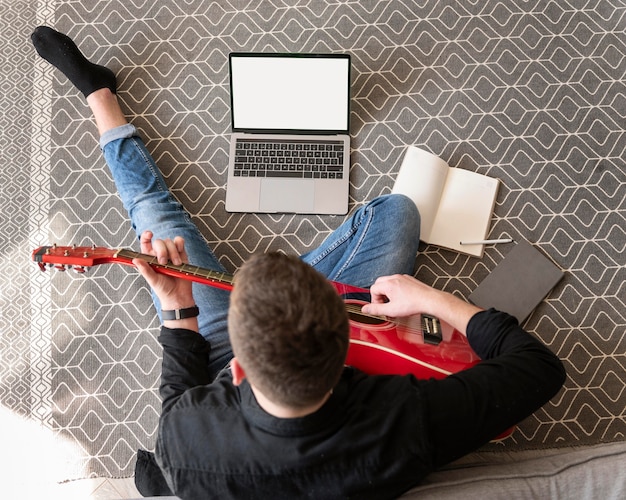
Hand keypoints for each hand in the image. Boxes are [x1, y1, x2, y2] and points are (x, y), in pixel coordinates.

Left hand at [133, 230, 194, 310]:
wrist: (179, 295)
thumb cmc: (163, 289)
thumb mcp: (152, 280)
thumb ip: (145, 269)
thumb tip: (135, 260)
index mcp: (149, 258)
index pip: (146, 242)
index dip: (146, 236)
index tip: (150, 234)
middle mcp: (159, 254)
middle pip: (159, 241)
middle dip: (162, 250)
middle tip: (164, 263)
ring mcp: (171, 253)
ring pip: (170, 242)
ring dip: (173, 252)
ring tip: (175, 264)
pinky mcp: (182, 254)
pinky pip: (180, 242)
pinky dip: (180, 244)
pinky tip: (180, 254)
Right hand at [361, 274, 481, 335]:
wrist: (429, 300)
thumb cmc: (413, 304)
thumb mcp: (391, 310)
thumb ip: (376, 309)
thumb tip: (365, 309)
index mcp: (388, 284)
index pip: (373, 289)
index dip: (375, 300)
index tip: (381, 307)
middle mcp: (395, 278)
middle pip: (379, 283)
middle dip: (380, 295)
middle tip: (386, 304)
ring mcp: (403, 277)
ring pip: (389, 282)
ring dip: (388, 292)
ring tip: (394, 303)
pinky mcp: (410, 279)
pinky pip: (398, 282)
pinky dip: (396, 290)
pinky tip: (403, 299)